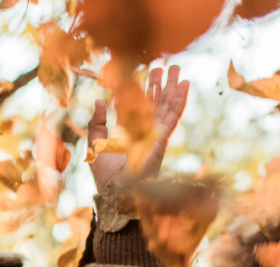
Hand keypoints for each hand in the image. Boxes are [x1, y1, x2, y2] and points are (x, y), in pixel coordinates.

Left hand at [86, 65, 190, 192]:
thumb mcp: (95, 144)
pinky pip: (174, 116)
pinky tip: (184, 84)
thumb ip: (96, 123)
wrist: (115, 191)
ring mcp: (156, 134)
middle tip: (164, 64)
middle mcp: (146, 131)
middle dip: (160, 83)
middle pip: (155, 102)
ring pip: (167, 105)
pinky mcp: (162, 138)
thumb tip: (99, 100)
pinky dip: (180, 100)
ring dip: (172, 86)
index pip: (139, 106)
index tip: (146, 73)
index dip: (142, 90)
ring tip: (176, 67)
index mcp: (131, 132)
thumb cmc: (105, 174)